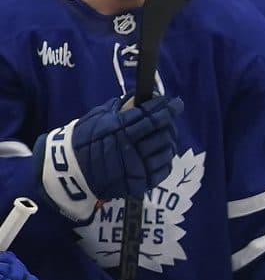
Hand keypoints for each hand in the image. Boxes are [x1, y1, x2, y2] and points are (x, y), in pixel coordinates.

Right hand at [35, 94, 183, 222]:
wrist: (73, 171)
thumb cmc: (84, 140)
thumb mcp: (98, 117)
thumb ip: (120, 108)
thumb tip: (140, 97)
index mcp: (119, 129)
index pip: (150, 117)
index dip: (166, 108)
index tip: (176, 103)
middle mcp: (131, 147)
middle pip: (162, 132)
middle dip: (169, 123)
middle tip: (169, 119)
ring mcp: (138, 167)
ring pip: (166, 150)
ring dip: (169, 140)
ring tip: (164, 135)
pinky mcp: (141, 182)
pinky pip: (164, 168)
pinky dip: (166, 158)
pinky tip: (161, 152)